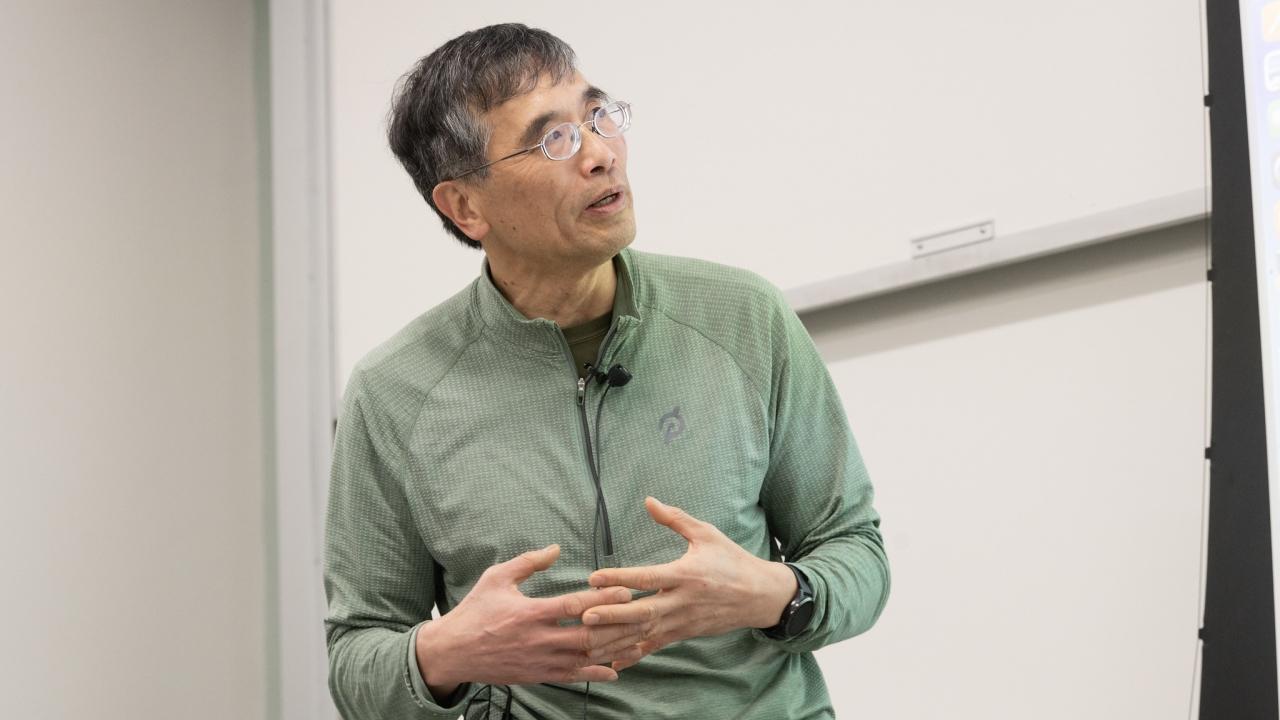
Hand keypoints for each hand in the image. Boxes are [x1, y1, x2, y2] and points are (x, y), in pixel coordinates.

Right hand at [415, 544, 649, 695]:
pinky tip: (616, 670)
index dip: (604, 599)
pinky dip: (595, 674)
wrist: (452, 651)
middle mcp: (538, 639)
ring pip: (585, 658)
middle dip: (619, 626)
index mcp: (530, 613)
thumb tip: (555, 548)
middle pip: (588, 635)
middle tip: (644, 616)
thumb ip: (528, 562)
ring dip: (614, 650)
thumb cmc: (475, 610)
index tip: (627, 591)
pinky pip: (572, 677)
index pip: (575, 606)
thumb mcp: (496, 578)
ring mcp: (539, 661)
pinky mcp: (538, 675)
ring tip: (639, 640)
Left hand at [583, 497, 796, 670]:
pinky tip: (613, 662)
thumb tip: (648, 500)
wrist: (760, 595)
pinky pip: (656, 647)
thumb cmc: (731, 560)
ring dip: (615, 639)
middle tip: (584, 616)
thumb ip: (675, 519)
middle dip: (612, 615)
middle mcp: (683, 601)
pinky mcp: (684, 634)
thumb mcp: (706, 534)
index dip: (620, 578)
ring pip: (645, 634)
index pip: (648, 577)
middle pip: (643, 612)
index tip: (594, 577)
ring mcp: (683, 622)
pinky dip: (635, 655)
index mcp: (687, 574)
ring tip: (587, 642)